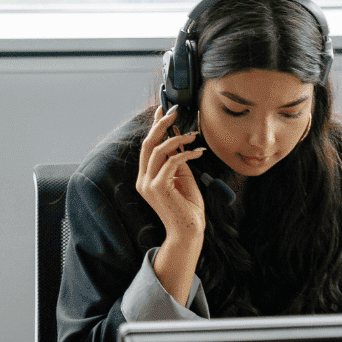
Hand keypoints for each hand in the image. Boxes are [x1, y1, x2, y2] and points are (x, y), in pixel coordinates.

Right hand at [138, 107, 208, 241]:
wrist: (188, 232)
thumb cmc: (188, 208)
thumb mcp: (183, 179)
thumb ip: (177, 162)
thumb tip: (179, 141)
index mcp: (146, 177)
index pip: (147, 146)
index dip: (154, 126)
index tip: (162, 110)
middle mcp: (143, 180)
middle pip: (147, 144)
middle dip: (161, 124)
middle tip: (175, 111)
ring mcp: (148, 184)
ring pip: (157, 150)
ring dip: (176, 138)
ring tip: (193, 135)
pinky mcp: (158, 188)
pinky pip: (171, 162)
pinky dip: (186, 154)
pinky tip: (198, 151)